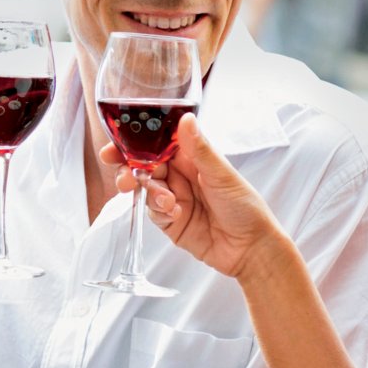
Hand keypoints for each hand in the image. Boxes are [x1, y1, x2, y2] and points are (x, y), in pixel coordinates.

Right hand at [100, 111, 282, 277]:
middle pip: (142, 165)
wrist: (250, 249)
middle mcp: (180, 175)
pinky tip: (175, 214)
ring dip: (148, 193)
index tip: (116, 145)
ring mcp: (173, 198)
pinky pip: (152, 212)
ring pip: (144, 189)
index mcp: (192, 157)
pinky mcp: (169, 221)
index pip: (156, 142)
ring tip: (165, 201)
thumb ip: (199, 149)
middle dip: (129, 169)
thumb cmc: (246, 207)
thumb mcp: (222, 175)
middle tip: (126, 178)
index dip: (134, 142)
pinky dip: (159, 211)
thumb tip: (186, 119)